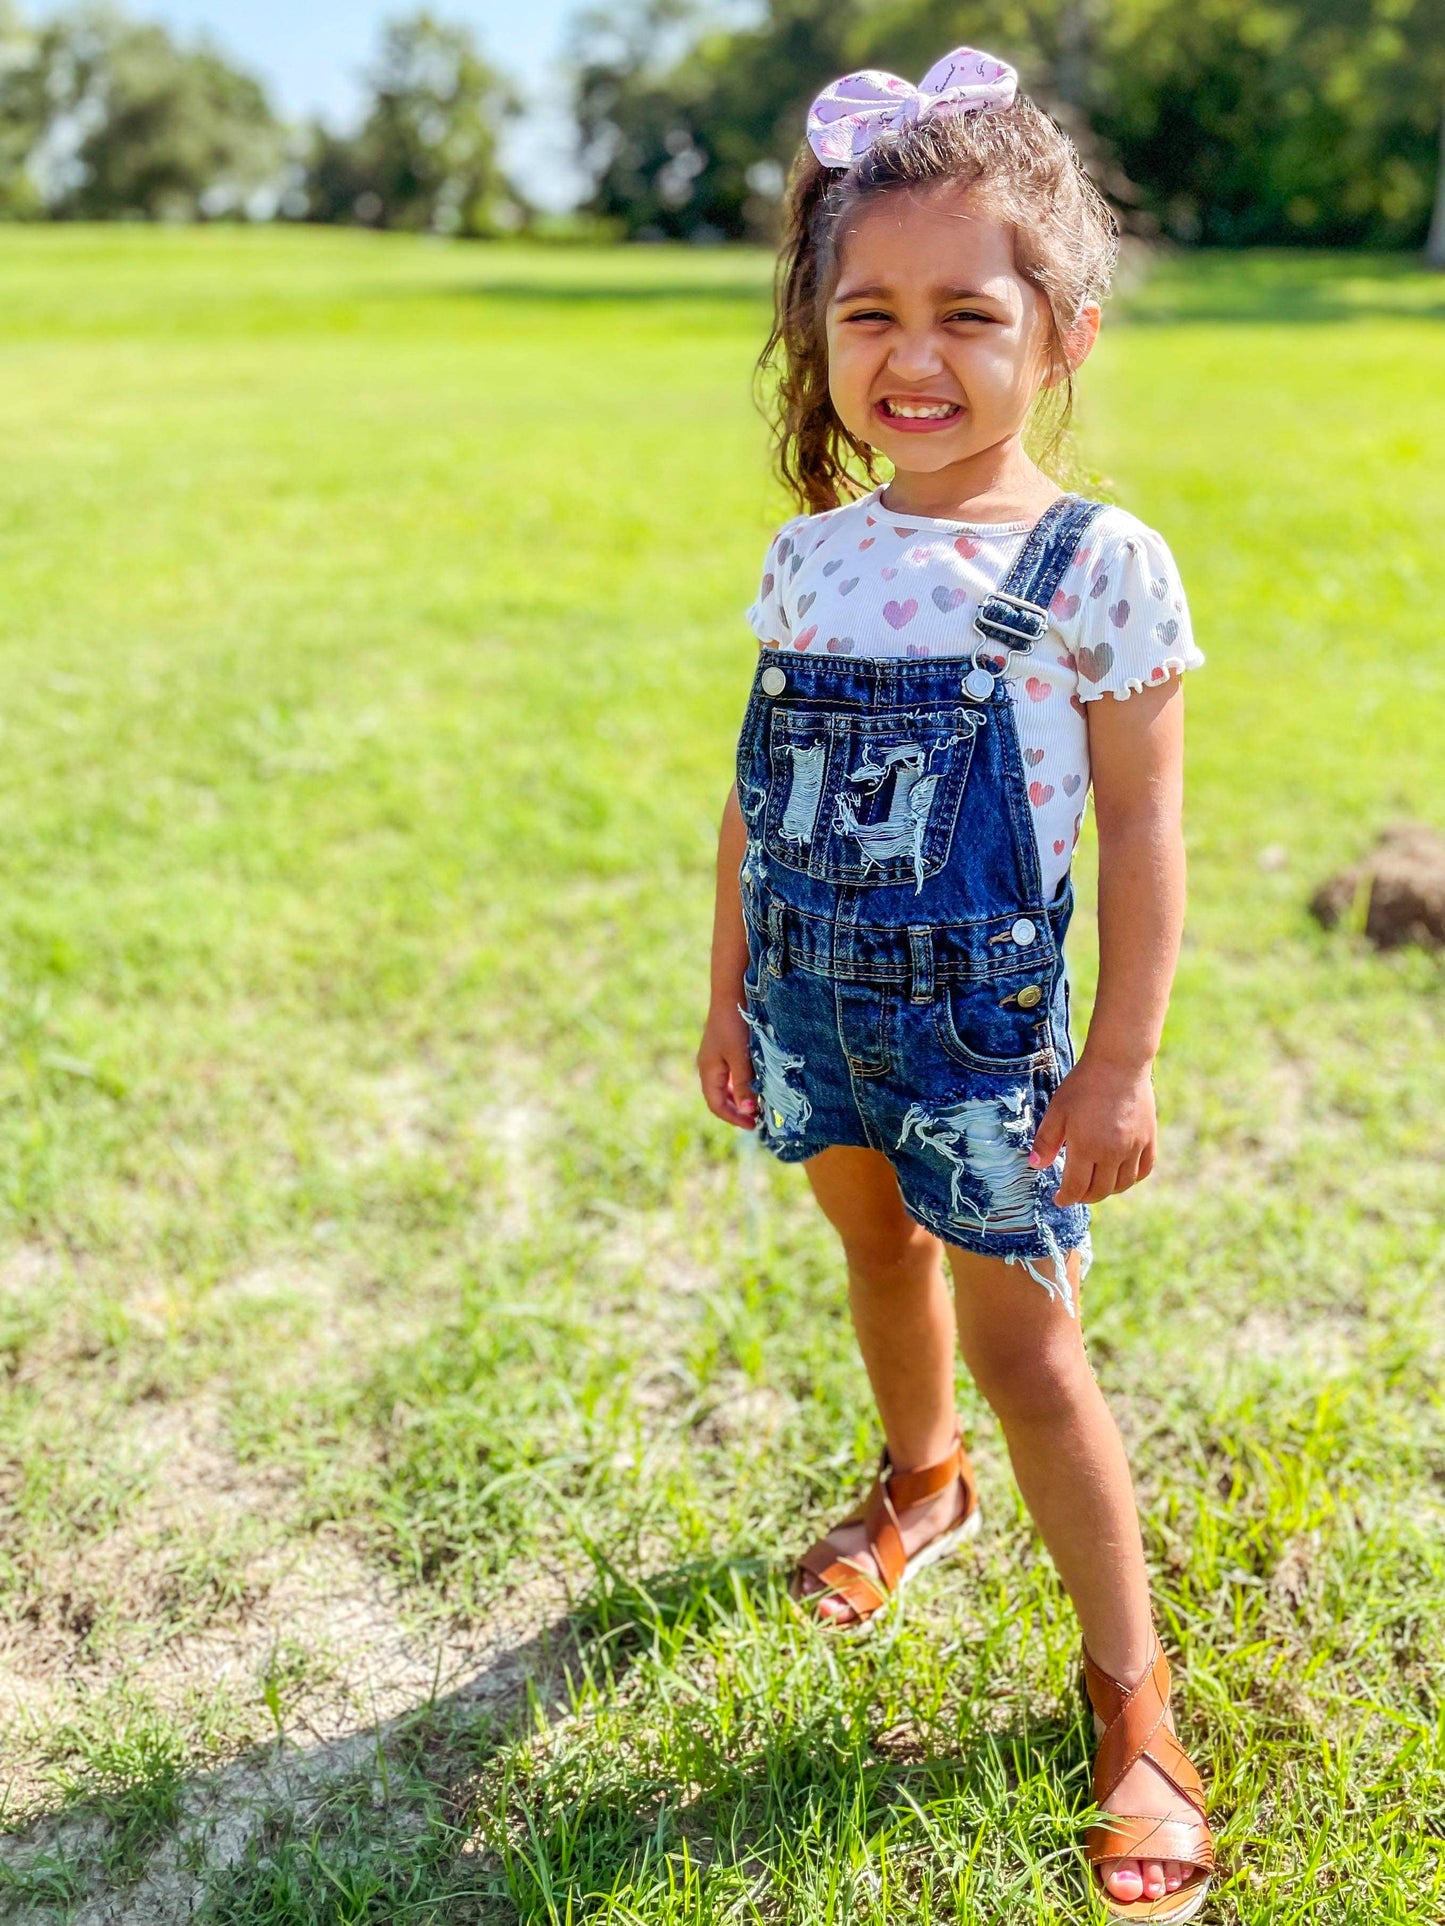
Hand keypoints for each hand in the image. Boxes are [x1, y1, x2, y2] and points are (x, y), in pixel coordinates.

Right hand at [697, 1000, 757, 1129]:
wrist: (732, 991)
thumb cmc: (735, 1024)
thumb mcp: (740, 1057)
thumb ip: (743, 1084)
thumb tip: (747, 1111)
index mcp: (708, 1070)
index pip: (716, 1104)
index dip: (733, 1118)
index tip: (754, 1124)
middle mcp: (709, 1066)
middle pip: (719, 1097)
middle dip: (737, 1110)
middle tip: (758, 1118)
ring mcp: (716, 1057)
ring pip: (725, 1086)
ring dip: (740, 1098)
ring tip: (759, 1104)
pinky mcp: (725, 1048)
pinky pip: (730, 1074)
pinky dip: (742, 1084)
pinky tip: (756, 1082)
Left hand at [1029, 1055, 1156, 1206]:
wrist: (1118, 1064)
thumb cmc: (1083, 1085)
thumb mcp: (1057, 1111)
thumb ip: (1046, 1141)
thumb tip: (1036, 1166)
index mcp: (1087, 1148)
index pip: (1076, 1187)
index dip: (1066, 1198)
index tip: (1059, 1199)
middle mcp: (1113, 1153)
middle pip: (1100, 1190)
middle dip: (1085, 1197)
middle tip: (1075, 1193)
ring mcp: (1134, 1147)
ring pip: (1123, 1184)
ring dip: (1107, 1191)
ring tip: (1096, 1186)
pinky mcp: (1149, 1139)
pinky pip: (1143, 1170)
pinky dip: (1131, 1179)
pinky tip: (1121, 1176)